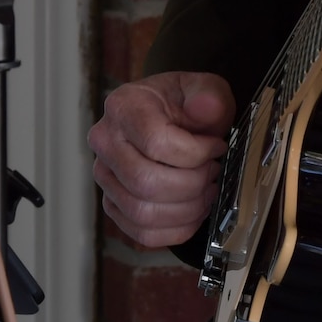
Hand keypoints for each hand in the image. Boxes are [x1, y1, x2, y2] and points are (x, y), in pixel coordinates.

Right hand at [88, 71, 234, 247]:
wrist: (170, 118)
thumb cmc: (186, 105)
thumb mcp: (205, 89)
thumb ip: (209, 95)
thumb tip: (205, 106)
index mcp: (123, 107)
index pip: (156, 142)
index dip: (196, 153)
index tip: (217, 147)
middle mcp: (105, 142)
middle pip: (146, 182)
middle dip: (192, 185)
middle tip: (213, 172)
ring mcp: (105, 176)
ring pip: (142, 212)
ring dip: (186, 210)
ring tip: (207, 192)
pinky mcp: (113, 203)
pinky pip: (141, 232)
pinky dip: (175, 230)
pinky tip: (194, 211)